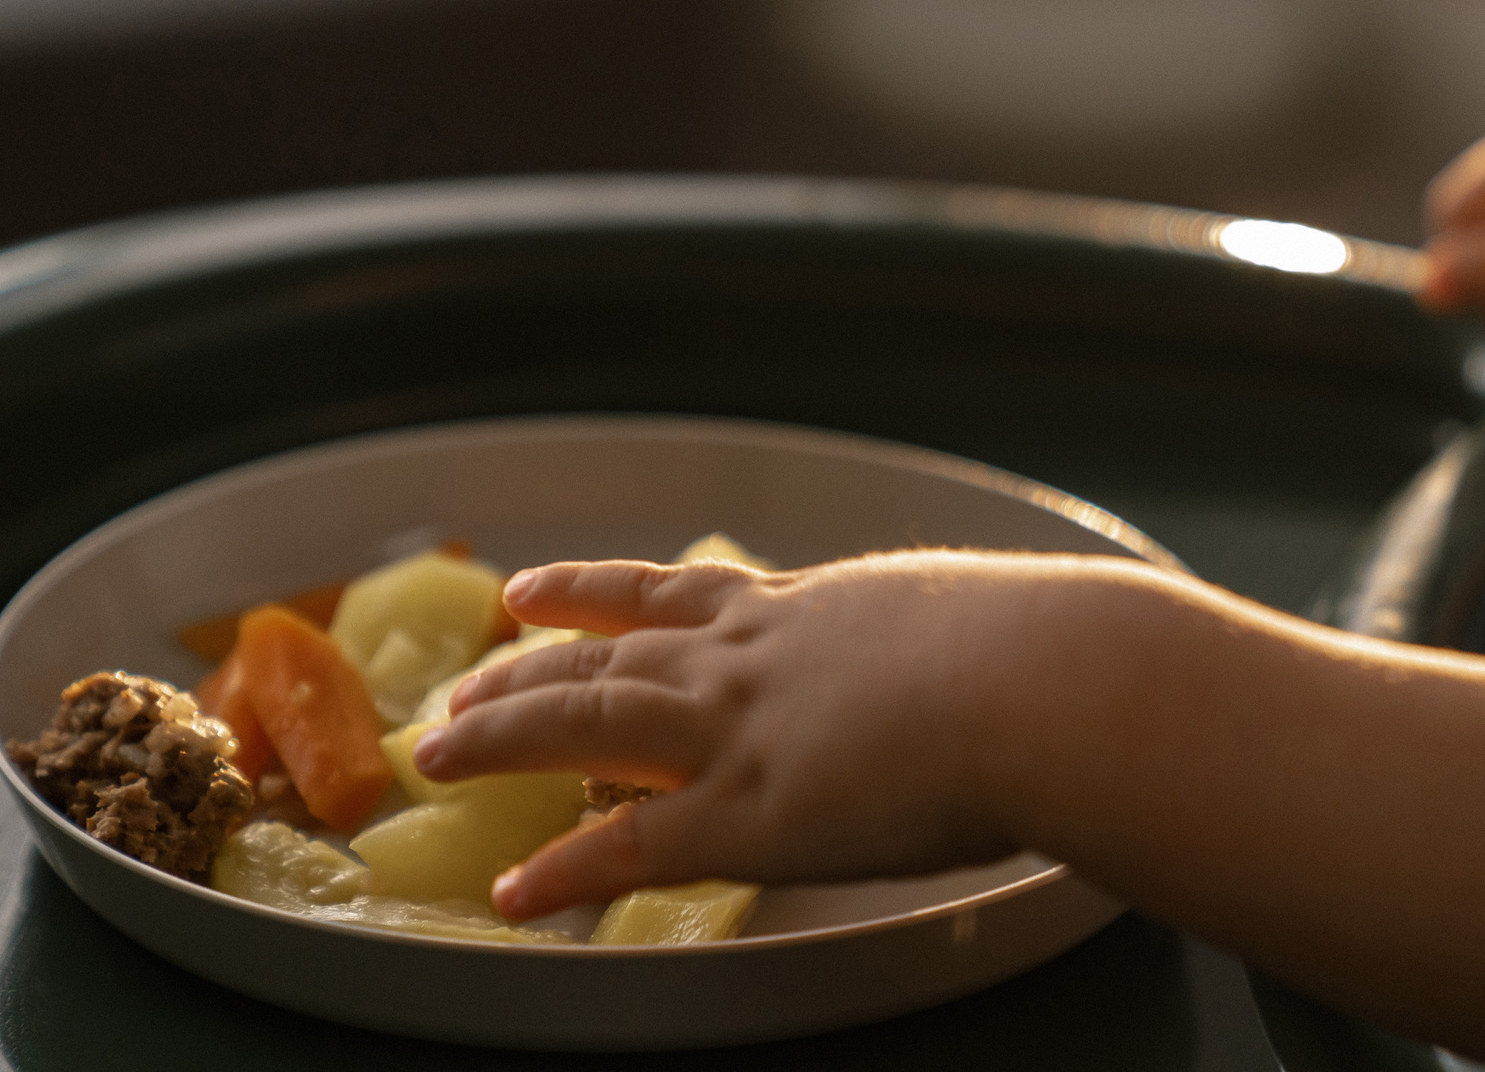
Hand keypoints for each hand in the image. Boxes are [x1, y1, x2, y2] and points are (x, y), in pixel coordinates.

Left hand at [413, 549, 1160, 919]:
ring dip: (506, 739)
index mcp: (804, 607)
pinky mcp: (745, 812)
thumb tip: (970, 652)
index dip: (594, 593)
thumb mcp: (961, 617)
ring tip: (443, 754)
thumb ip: (932, 636)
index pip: (673, 594)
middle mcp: (751, 655)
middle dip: (525, 671)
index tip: (535, 593)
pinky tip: (518, 892)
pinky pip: (630, 843)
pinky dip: (566, 868)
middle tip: (461, 688)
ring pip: (589, 722)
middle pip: (607, 654)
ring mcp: (738, 729)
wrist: (1041, 683)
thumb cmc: (1038, 653)